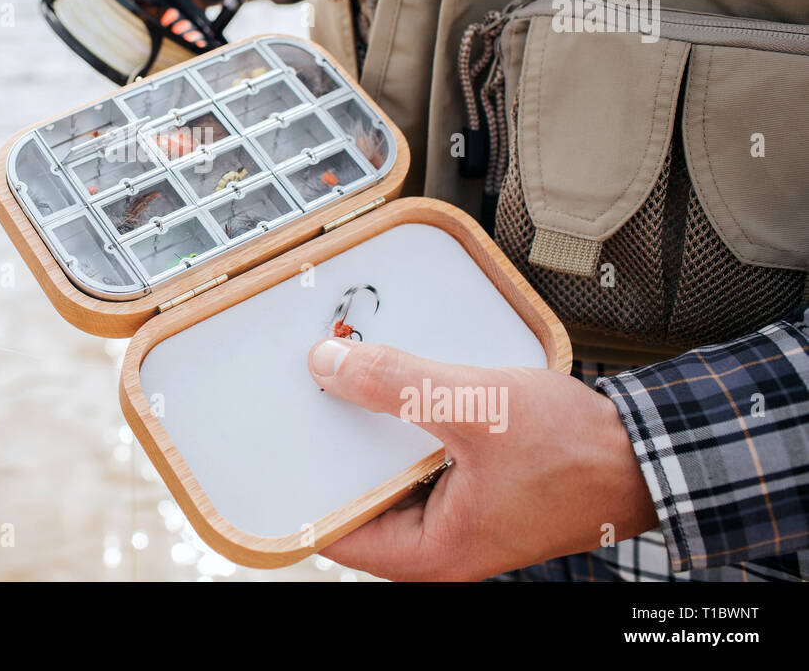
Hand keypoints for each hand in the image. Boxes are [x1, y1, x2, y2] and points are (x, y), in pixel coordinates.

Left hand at [306, 338, 657, 579]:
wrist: (647, 453)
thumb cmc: (577, 453)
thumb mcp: (473, 407)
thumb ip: (397, 385)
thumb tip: (329, 367)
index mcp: (428, 552)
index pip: (332, 530)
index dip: (298, 486)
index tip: (270, 443)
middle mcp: (436, 541)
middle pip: (356, 495)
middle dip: (333, 446)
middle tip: (305, 395)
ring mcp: (455, 513)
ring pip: (388, 472)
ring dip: (371, 429)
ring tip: (345, 380)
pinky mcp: (471, 485)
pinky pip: (419, 456)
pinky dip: (405, 423)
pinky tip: (397, 386)